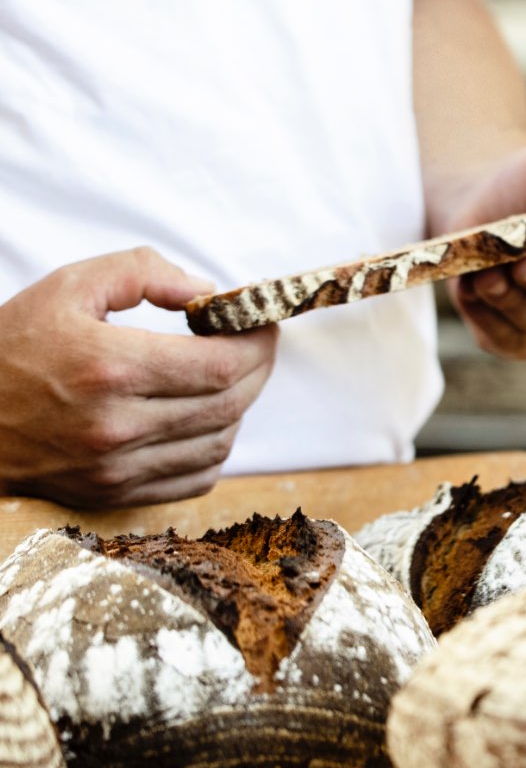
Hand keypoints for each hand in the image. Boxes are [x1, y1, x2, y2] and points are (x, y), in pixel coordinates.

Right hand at [0, 248, 277, 506]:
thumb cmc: (11, 346)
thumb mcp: (68, 287)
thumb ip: (142, 274)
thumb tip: (206, 292)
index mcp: (109, 368)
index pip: (220, 364)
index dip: (256, 343)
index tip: (260, 323)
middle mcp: (117, 425)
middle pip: (230, 403)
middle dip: (257, 369)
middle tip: (256, 344)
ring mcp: (115, 468)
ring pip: (219, 442)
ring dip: (238, 407)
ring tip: (227, 376)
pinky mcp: (112, 494)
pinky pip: (195, 479)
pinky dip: (214, 447)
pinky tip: (202, 418)